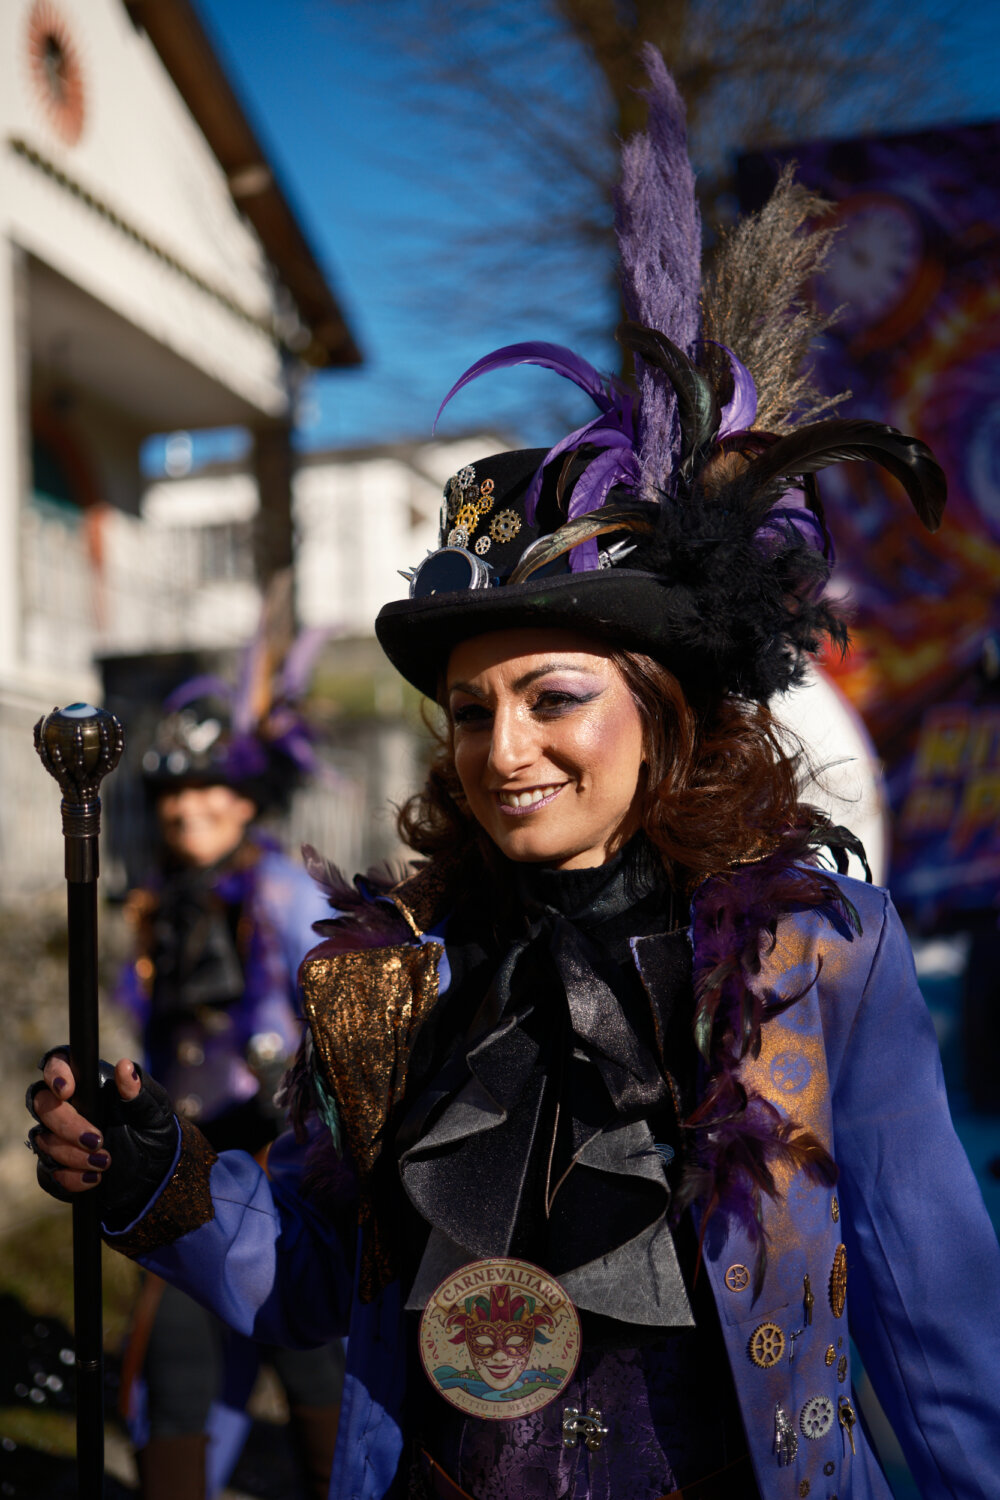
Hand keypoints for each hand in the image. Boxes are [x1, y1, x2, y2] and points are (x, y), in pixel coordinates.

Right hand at [27, 1049, 178, 1225]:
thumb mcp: (154, 1110)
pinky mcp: (58, 1167)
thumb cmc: (153, 1130)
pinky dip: (69, 1178)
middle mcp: (67, 1108)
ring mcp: (58, 1138)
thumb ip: (138, 1090)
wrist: (156, 1171)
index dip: (55, 1074)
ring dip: (72, 1154)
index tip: (68, 1091)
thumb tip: (125, 1066)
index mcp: (88, 1085)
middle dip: (66, 1125)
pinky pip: (48, 1174)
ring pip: (44, 1141)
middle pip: (44, 1106)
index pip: (57, 1066)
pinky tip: (93, 1180)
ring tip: (105, 1162)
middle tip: (97, 1140)